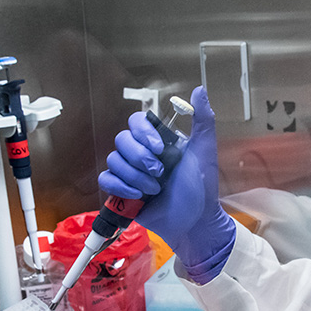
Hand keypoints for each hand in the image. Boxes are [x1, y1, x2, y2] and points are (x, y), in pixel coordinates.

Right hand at [99, 85, 234, 276]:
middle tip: (160, 172)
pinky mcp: (123, 192)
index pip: (137, 122)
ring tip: (155, 189)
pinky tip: (136, 195)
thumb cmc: (202, 187)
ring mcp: (131, 172)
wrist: (195, 221)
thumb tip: (199, 90)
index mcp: (159, 141)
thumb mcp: (204, 150)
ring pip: (114, 160)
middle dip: (140, 158)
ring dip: (135, 176)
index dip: (143, 133)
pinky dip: (119, 187)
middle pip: (122, 140)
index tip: (159, 148)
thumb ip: (203, 120)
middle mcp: (143, 153)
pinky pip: (106, 180)